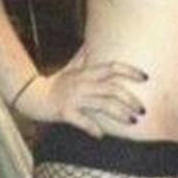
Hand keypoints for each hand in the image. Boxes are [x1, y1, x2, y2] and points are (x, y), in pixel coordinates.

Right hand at [17, 49, 147, 137]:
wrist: (32, 95)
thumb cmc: (57, 82)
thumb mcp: (72, 67)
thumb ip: (85, 56)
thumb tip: (93, 42)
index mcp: (87, 73)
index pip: (113, 68)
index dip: (130, 71)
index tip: (146, 78)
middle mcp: (83, 84)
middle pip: (112, 89)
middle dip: (131, 99)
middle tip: (143, 109)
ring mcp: (74, 98)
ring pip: (102, 105)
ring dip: (120, 114)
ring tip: (133, 121)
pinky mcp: (65, 112)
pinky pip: (82, 122)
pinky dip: (93, 129)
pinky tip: (102, 135)